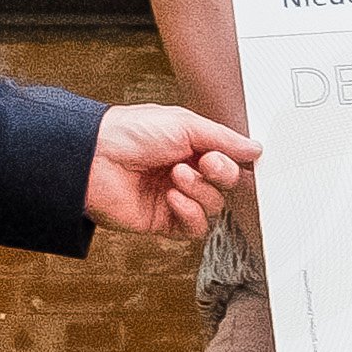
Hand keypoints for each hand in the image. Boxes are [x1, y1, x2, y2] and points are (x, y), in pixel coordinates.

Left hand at [88, 101, 257, 237]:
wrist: (95, 157)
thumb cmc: (131, 132)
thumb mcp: (185, 124)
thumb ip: (224, 139)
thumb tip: (255, 149)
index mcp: (190, 147)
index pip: (228, 162)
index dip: (230, 161)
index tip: (221, 154)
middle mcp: (185, 173)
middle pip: (225, 186)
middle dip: (220, 175)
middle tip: (204, 163)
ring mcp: (175, 199)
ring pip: (213, 207)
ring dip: (200, 191)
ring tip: (175, 176)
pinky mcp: (163, 222)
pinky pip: (195, 228)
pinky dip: (190, 213)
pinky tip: (172, 197)